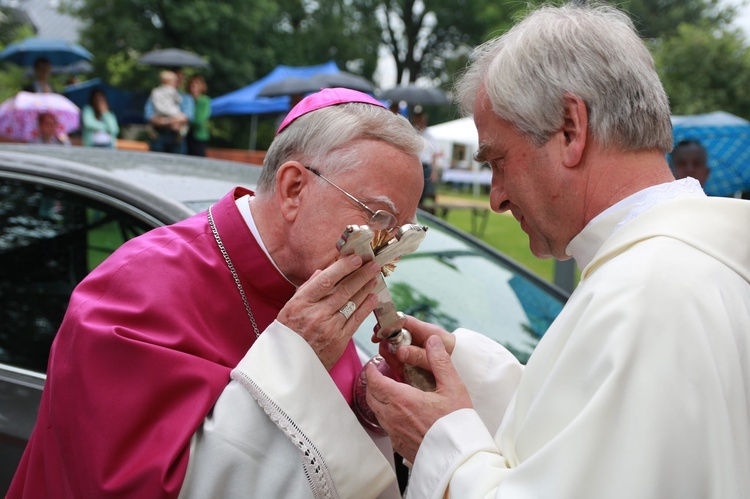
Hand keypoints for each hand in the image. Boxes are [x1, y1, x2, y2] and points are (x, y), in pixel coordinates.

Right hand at [277, 255, 381, 369]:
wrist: (288, 368)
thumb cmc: (287, 336)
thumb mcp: (288, 309)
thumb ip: (306, 289)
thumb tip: (322, 272)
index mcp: (300, 303)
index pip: (326, 280)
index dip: (343, 267)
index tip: (355, 258)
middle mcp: (316, 314)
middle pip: (343, 289)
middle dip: (361, 275)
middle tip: (373, 264)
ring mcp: (329, 328)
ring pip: (352, 303)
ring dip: (366, 288)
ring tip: (375, 277)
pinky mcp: (339, 341)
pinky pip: (356, 320)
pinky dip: (366, 307)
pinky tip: (373, 297)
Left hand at [366, 335, 471, 461]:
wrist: (459, 460)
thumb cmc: (457, 425)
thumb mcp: (453, 387)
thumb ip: (440, 361)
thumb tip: (433, 342)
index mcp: (402, 400)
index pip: (374, 381)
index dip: (371, 370)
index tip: (375, 363)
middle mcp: (393, 417)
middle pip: (371, 395)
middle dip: (372, 382)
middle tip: (380, 374)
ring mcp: (394, 433)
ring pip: (376, 411)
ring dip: (378, 398)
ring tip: (390, 390)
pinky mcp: (399, 445)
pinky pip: (385, 425)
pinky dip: (386, 413)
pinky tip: (401, 411)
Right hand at [373, 315, 455, 374]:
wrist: (467, 362)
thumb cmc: (456, 355)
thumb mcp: (438, 356)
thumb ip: (419, 355)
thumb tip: (399, 351)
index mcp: (424, 329)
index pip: (401, 320)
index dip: (387, 324)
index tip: (377, 334)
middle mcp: (418, 334)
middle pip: (394, 334)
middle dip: (387, 344)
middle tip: (386, 356)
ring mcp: (415, 344)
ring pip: (395, 345)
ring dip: (391, 355)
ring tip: (394, 367)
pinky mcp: (415, 354)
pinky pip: (400, 356)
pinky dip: (396, 362)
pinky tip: (397, 370)